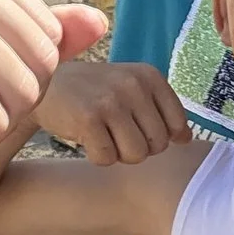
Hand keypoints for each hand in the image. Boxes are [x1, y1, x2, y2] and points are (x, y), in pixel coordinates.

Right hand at [35, 60, 190, 164]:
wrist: (46, 85)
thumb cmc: (94, 92)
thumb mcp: (131, 89)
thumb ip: (161, 110)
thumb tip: (187, 139)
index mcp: (150, 76)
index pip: (178, 125)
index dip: (158, 136)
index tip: (137, 127)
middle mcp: (134, 85)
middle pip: (158, 145)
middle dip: (138, 147)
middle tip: (115, 132)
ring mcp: (111, 101)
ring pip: (136, 155)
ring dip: (118, 154)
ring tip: (103, 135)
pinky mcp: (88, 119)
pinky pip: (107, 159)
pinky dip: (96, 156)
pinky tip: (87, 138)